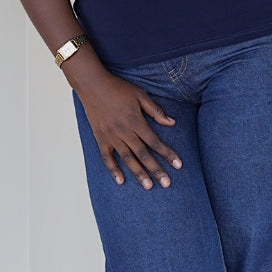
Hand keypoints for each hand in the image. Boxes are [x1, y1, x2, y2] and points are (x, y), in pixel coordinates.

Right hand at [74, 69, 181, 189]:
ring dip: (138, 173)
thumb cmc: (118, 88)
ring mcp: (111, 136)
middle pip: (143, 154)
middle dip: (156, 169)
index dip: (167, 154)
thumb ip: (155, 111)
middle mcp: (124, 131)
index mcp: (136, 121)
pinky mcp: (101, 138)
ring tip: (148, 186)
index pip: (155, 142)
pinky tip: (121, 181)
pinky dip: (113, 170)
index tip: (178, 165)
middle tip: (167, 183)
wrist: (92, 85)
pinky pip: (107, 157)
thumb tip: (172, 122)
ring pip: (127, 159)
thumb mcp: (140, 95)